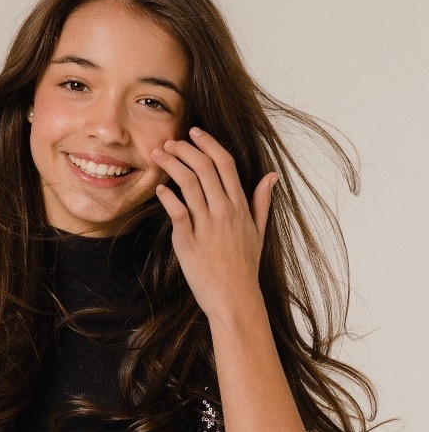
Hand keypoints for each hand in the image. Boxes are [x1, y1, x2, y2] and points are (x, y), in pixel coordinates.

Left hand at [152, 127, 277, 322]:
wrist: (234, 299)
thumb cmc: (244, 268)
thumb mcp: (259, 232)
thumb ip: (261, 202)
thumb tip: (271, 176)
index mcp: (240, 206)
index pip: (225, 163)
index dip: (208, 143)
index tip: (194, 132)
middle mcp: (224, 211)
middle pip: (204, 167)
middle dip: (184, 148)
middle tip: (170, 141)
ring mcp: (206, 225)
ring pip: (188, 183)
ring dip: (171, 164)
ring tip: (159, 155)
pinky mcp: (188, 241)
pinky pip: (176, 211)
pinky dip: (166, 195)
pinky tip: (159, 188)